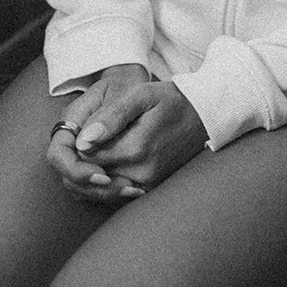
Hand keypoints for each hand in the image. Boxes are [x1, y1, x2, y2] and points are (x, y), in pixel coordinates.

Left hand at [47, 65, 206, 205]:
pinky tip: (118, 157)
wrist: (204, 115)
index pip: (86, 156)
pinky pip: (117, 190)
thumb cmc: (171, 100)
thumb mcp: (142, 95)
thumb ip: (112, 115)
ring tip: (108, 144)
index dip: (82, 141)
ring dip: (97, 168)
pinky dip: (110, 177)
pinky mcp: (150, 189)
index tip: (91, 126)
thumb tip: (83, 140)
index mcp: (136, 148)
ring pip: (102, 185)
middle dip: (87, 156)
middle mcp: (141, 173)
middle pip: (92, 173)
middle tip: (98, 133)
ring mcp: (147, 184)